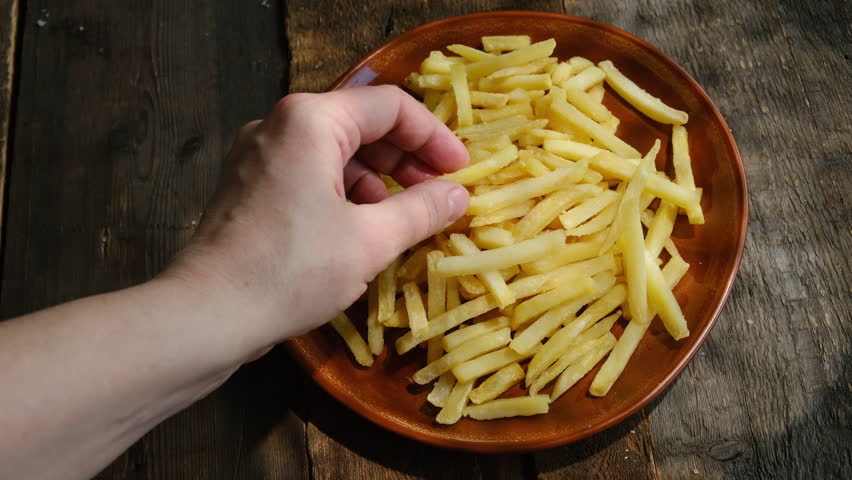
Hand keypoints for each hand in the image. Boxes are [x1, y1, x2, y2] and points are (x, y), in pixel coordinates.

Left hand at [163, 85, 468, 360]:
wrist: (206, 314)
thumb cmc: (291, 270)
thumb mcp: (370, 240)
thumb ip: (421, 210)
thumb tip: (459, 195)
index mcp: (310, 121)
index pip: (390, 107)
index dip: (434, 137)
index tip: (461, 172)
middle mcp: (280, 125)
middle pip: (361, 125)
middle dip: (406, 160)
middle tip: (438, 198)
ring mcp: (259, 156)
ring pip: (335, 153)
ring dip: (378, 182)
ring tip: (403, 222)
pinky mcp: (249, 187)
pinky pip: (310, 176)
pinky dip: (344, 195)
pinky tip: (362, 232)